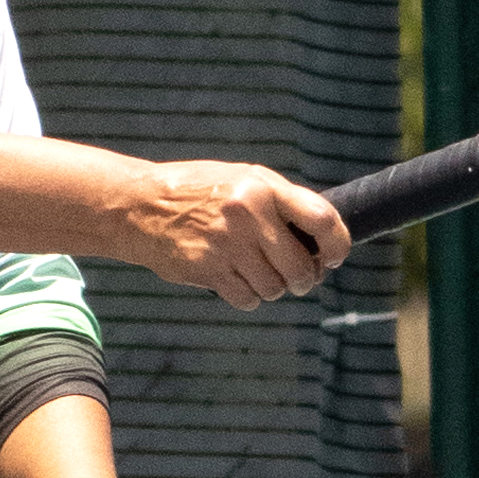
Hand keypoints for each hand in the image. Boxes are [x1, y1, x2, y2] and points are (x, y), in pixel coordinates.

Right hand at [124, 158, 347, 307]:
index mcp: (263, 187)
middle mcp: (248, 215)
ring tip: (256, 272)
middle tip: (298, 276)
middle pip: (301, 268)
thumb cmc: (199, 191)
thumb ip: (281, 201)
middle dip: (305, 278)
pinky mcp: (208, 270)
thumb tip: (322, 239)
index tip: (335, 257)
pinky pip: (248, 299)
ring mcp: (227, 245)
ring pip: (275, 289)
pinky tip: (235, 279)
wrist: (139, 206)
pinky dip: (248, 297)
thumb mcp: (243, 178)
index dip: (339, 245)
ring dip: (272, 288)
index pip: (322, 220)